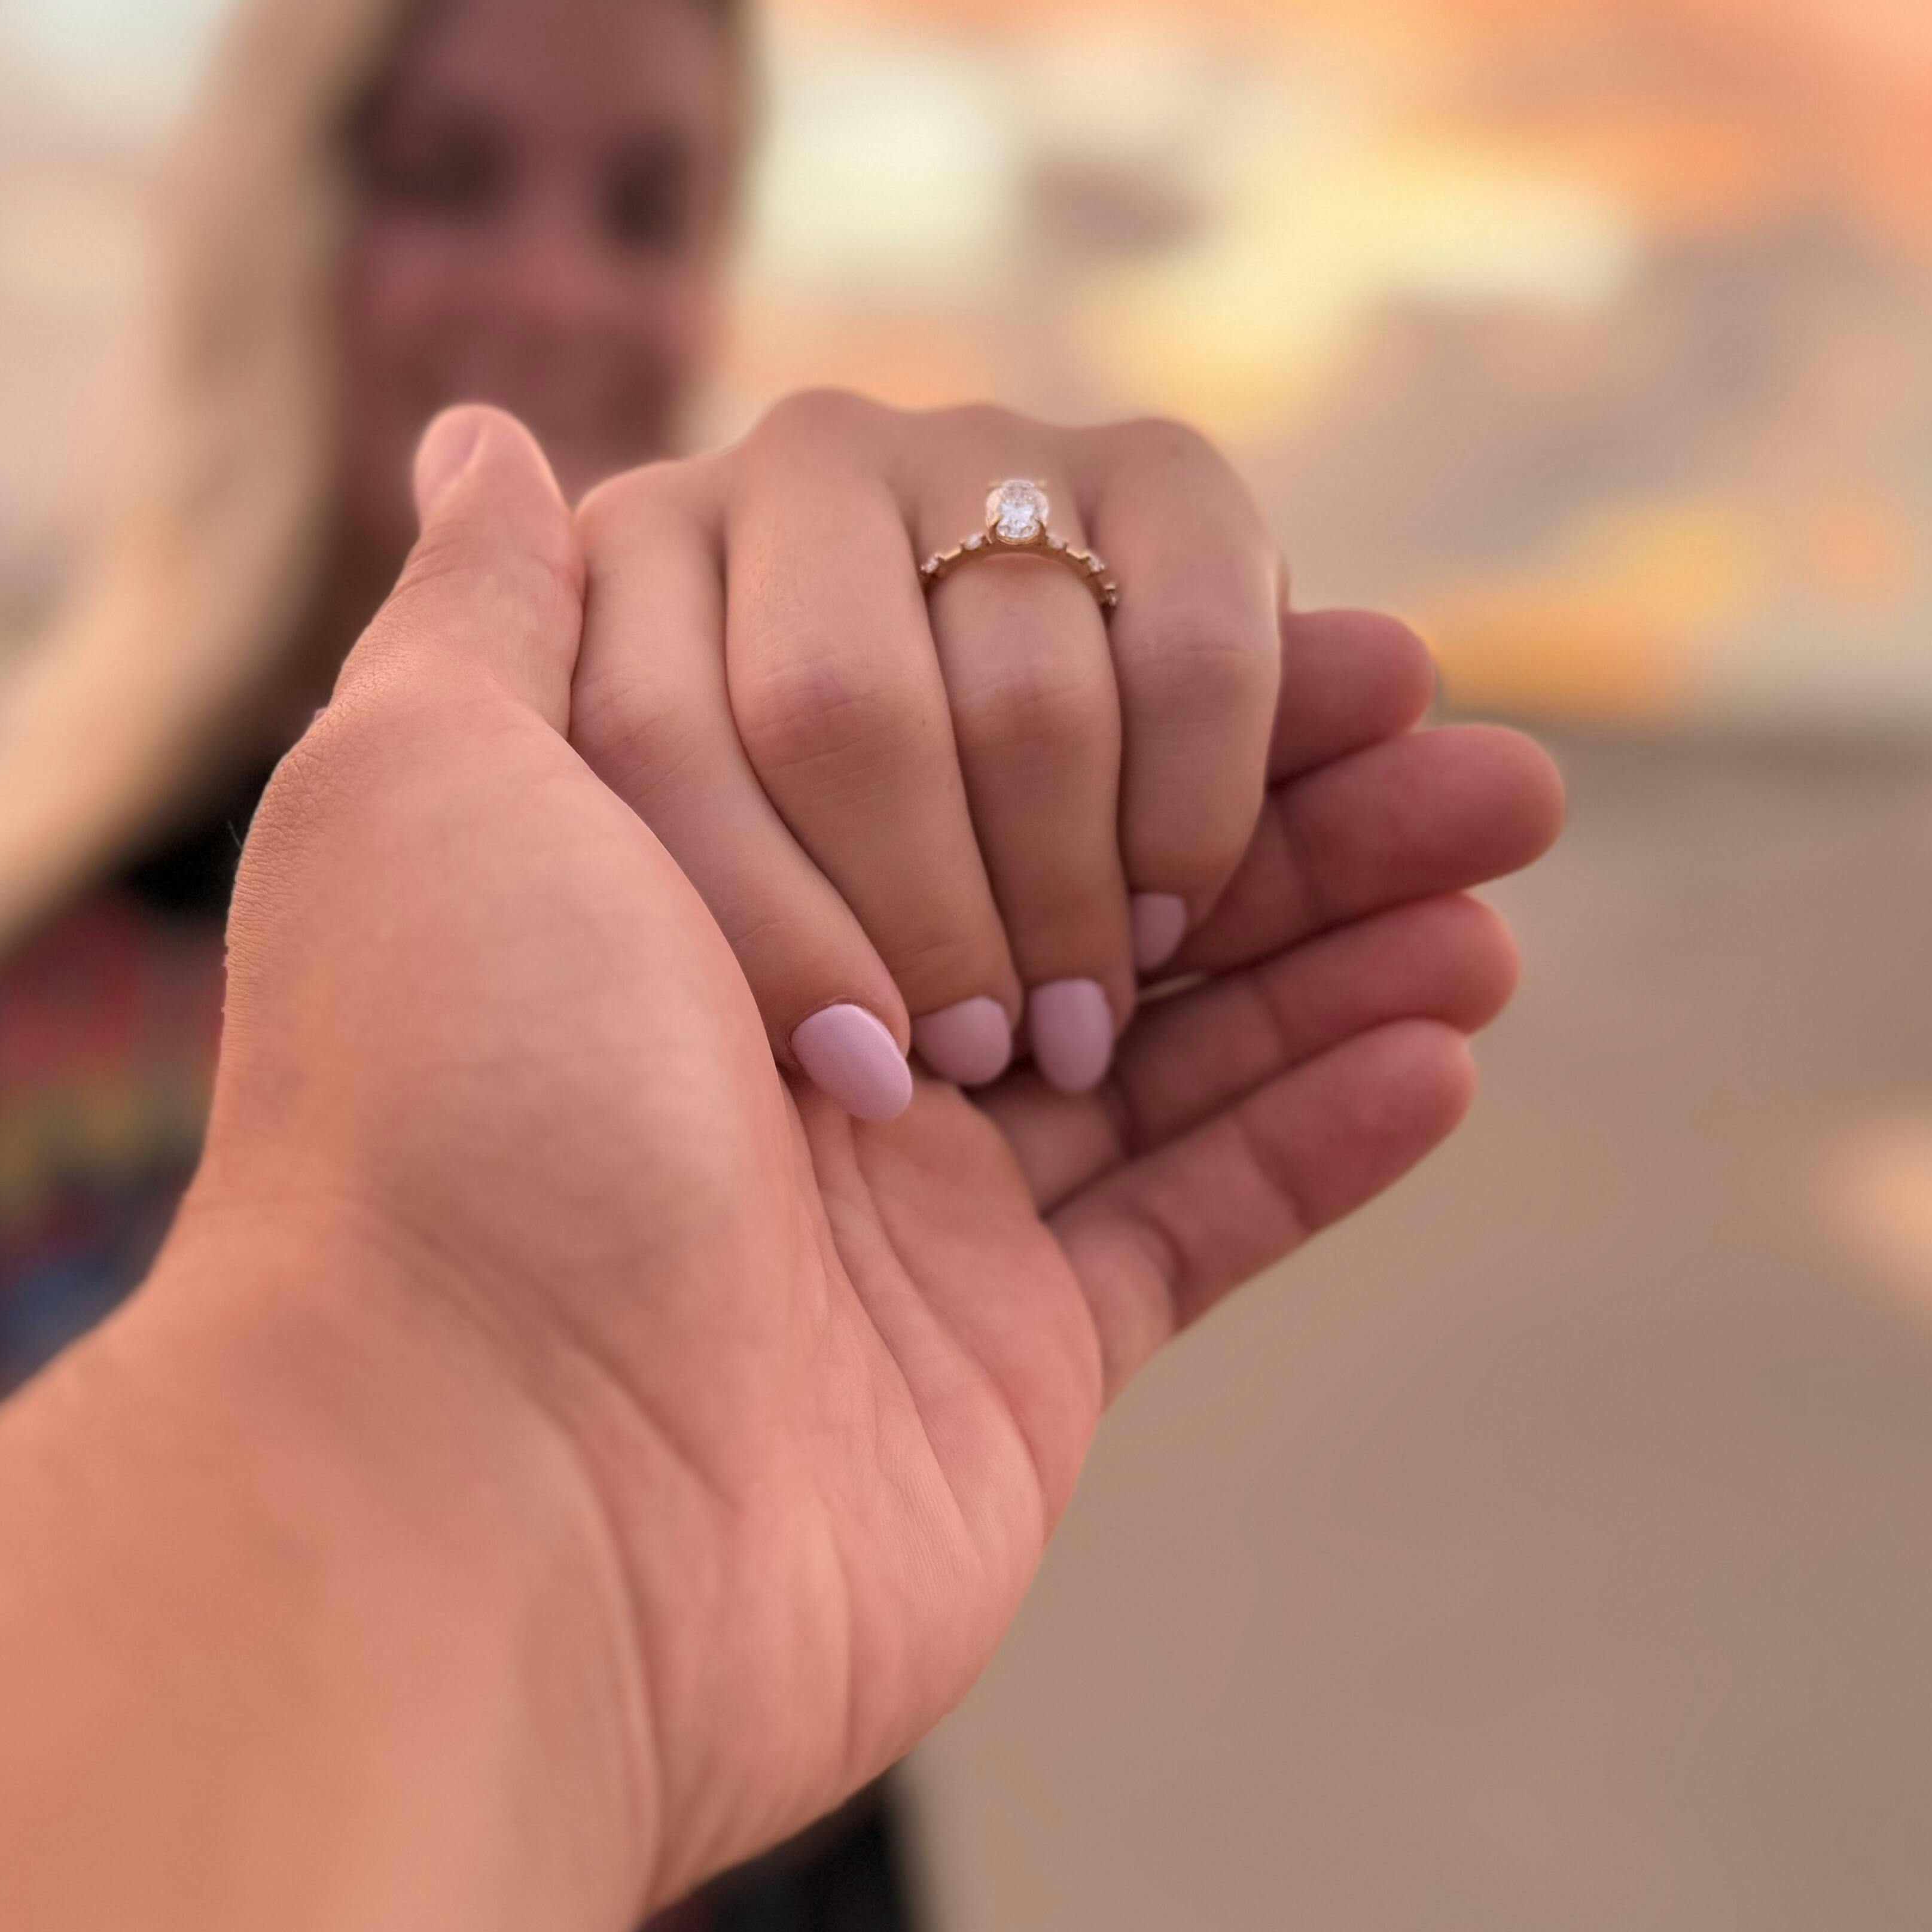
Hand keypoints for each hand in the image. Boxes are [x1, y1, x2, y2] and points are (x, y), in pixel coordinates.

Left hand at [181, 404, 1561, 1896]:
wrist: (483, 1494)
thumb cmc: (453, 1110)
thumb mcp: (422, 786)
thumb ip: (497, 610)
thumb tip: (487, 437)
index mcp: (672, 861)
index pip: (925, 691)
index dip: (1095, 657)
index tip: (1265, 619)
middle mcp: (785, 1001)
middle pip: (1077, 842)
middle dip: (1275, 786)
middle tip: (1471, 742)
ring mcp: (899, 1188)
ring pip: (1167, 1020)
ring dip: (1346, 929)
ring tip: (1509, 848)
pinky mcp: (995, 1357)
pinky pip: (1187, 1220)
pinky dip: (1321, 1131)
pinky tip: (1447, 1039)